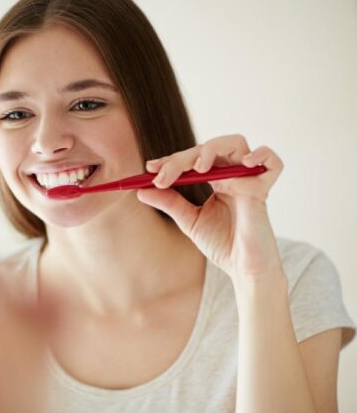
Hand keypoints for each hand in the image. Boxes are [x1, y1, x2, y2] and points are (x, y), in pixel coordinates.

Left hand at [136, 134, 283, 280]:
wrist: (242, 269)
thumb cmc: (221, 244)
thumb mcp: (189, 220)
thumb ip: (169, 203)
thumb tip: (141, 190)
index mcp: (216, 180)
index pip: (193, 158)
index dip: (172, 160)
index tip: (150, 168)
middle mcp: (232, 175)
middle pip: (208, 148)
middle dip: (181, 159)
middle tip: (162, 175)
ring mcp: (248, 180)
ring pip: (236, 144)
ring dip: (212, 149)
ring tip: (198, 168)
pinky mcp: (263, 190)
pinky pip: (272, 162)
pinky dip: (261, 155)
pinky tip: (244, 163)